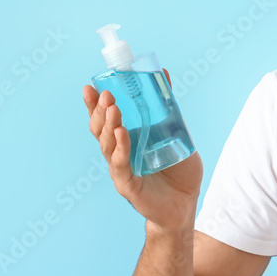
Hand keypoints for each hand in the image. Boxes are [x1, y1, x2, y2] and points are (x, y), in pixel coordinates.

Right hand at [83, 68, 202, 231]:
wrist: (186, 203)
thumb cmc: (179, 168)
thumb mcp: (175, 131)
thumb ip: (167, 106)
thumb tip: (163, 73)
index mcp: (125, 140)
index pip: (104, 120)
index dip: (94, 105)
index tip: (90, 87)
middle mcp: (118, 154)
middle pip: (100, 131)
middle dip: (99, 112)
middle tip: (104, 94)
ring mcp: (121, 170)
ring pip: (108, 146)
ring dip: (109, 125)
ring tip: (113, 107)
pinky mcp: (128, 186)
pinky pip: (121, 165)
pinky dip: (121, 148)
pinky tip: (122, 133)